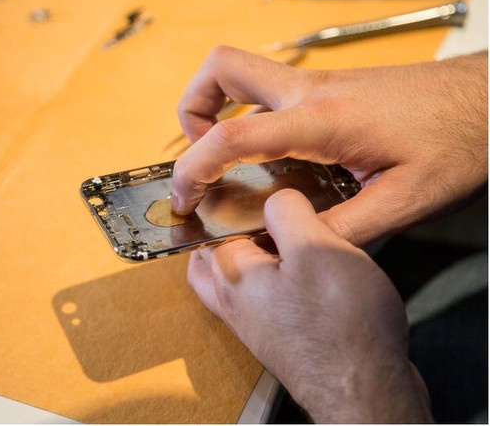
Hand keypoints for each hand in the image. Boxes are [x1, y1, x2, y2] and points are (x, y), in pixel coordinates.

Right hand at [172, 46, 487, 245]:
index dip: (193, 167)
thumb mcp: (404, 201)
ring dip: (214, 106)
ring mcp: (317, 85)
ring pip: (240, 73)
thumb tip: (293, 247)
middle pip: (221, 69)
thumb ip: (342, 230)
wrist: (486, 100)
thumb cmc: (456, 140)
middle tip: (198, 156)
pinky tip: (268, 155)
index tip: (182, 197)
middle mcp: (310, 91)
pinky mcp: (327, 90)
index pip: (233, 134)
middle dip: (191, 108)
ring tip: (222, 156)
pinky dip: (247, 115)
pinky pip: (267, 92)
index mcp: (322, 120)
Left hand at [188, 189, 431, 422]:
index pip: (212, 228)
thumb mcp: (315, 246)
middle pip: (213, 260)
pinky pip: (263, 301)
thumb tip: (275, 200)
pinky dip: (272, 281)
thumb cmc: (340, 322)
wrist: (367, 391)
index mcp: (231, 275)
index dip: (232, 203)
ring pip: (237, 281)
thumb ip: (286, 213)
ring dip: (250, 258)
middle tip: (253, 214)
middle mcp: (234, 304)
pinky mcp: (280, 338)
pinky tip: (303, 273)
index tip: (253, 188)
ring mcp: (255, 325)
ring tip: (280, 238)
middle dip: (228, 234)